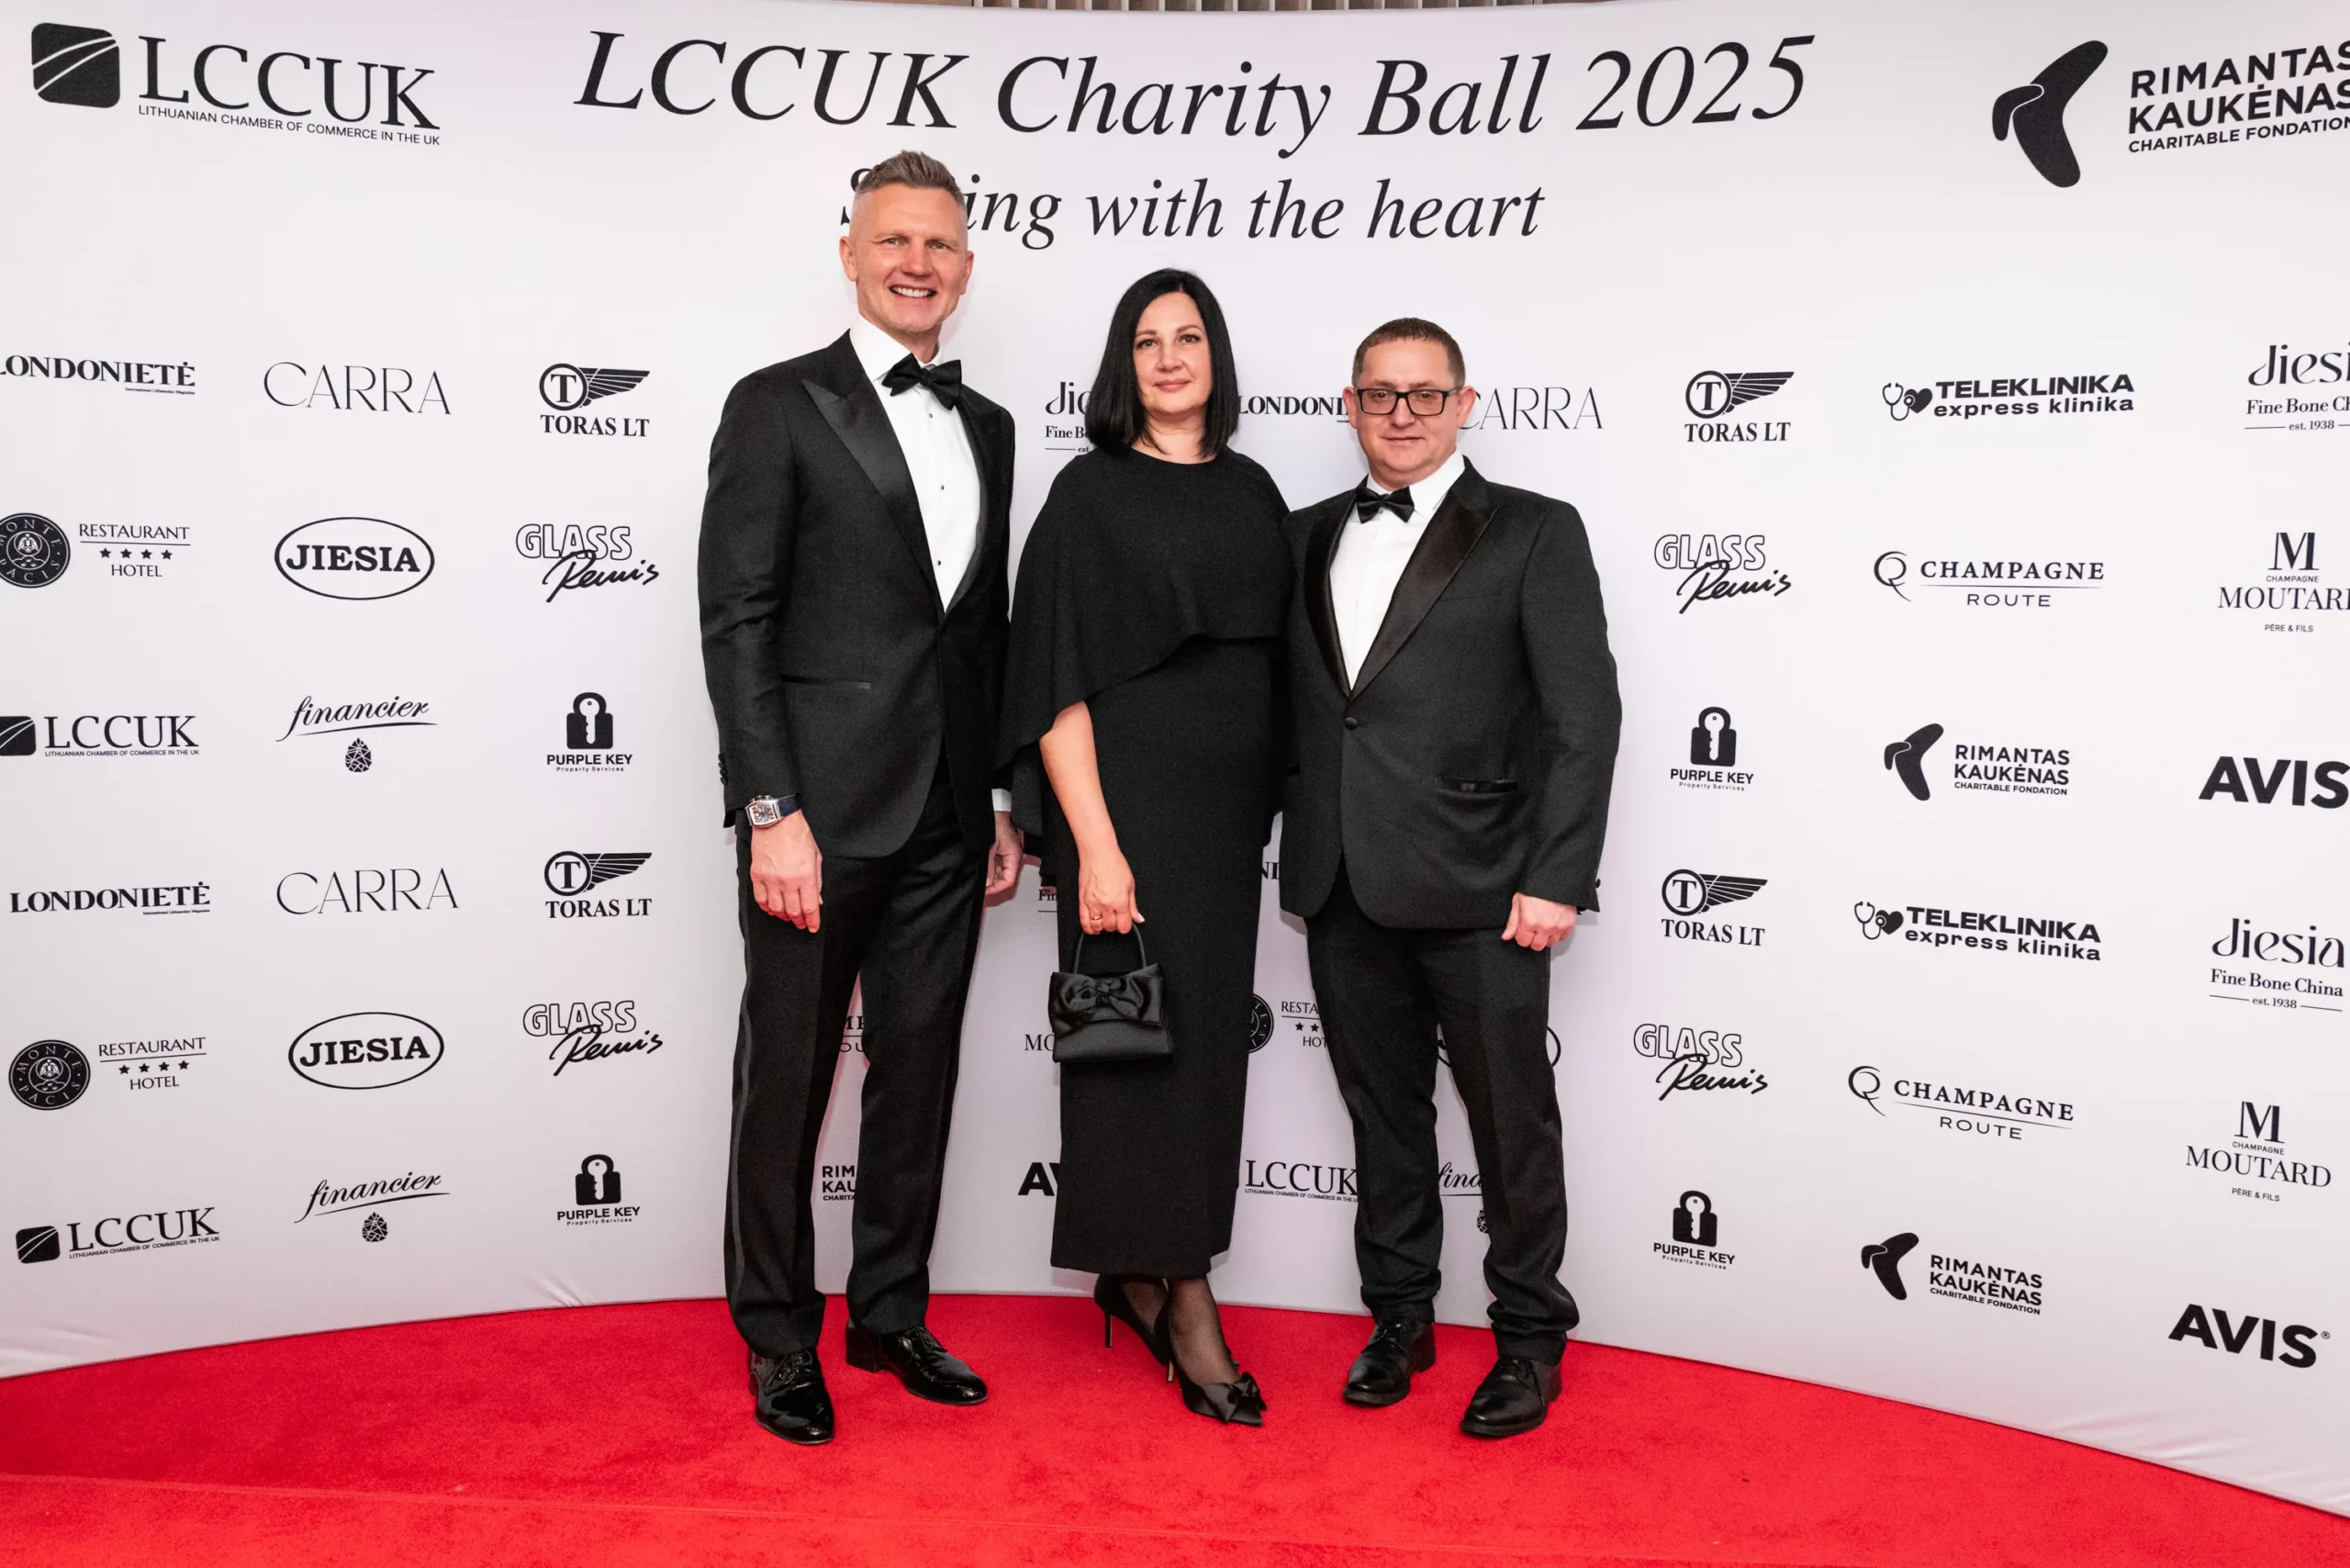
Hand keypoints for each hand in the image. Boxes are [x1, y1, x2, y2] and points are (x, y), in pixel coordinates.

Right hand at [750, 811, 822, 930]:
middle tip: (801, 924)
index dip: (812, 920)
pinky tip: (772, 909)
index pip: (810, 907)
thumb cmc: (797, 834)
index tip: (813, 927)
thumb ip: (817, 881)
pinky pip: (760, 899)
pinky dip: (766, 908)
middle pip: (793, 911)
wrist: (777, 820)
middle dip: (799, 921)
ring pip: (776, 908)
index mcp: (805, 876)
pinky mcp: (758, 875)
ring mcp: (770, 879)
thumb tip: (817, 899)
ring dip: (783, 916)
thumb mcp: (816, 857)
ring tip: (787, 917)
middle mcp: (787, 880)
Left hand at [986, 810, 1022, 896]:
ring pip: (997, 871)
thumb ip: (988, 866)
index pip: (1008, 880)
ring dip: (988, 875)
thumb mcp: (988, 847)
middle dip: (991, 883)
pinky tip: (978, 869)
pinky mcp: (998, 848)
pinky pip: (994, 863)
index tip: (984, 891)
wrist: (992, 808)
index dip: (996, 888)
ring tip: (977, 878)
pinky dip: (986, 867)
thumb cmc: (994, 822)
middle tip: (978, 887)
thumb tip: (986, 883)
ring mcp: (1005, 852)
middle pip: (1003, 877)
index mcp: (1014, 855)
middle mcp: (1011, 855)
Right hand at [1077, 846, 1140, 933]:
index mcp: (1120, 901)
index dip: (1125, 926)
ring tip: (1105, 919)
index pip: (1124, 926)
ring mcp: (1093, 904)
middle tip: (1116, 917)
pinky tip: (1093, 928)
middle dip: (1115, 924)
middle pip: (1111, 927)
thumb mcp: (1130, 884)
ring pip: (1097, 927)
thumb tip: (1138, 918)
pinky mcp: (1082, 901)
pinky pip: (1083, 922)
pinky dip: (1088, 928)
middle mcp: (1106, 905)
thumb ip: (1133, 905)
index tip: (1125, 922)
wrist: (1098, 854)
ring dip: (1102, 926)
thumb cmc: (1114, 864)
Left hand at [1501, 892, 1575, 950]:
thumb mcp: (1518, 901)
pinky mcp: (1569, 924)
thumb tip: (1507, 936)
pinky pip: (1562, 937)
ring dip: (1545, 937)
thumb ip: (1513, 922)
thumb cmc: (1536, 887)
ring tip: (1543, 925)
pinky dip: (1558, 933)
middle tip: (1533, 928)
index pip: (1523, 942)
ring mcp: (1558, 927)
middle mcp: (1544, 927)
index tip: (1523, 929)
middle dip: (1532, 939)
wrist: (1554, 878)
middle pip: (1536, 946)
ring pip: (1550, 943)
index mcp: (1529, 921)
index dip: (1521, 936)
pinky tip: (1553, 924)